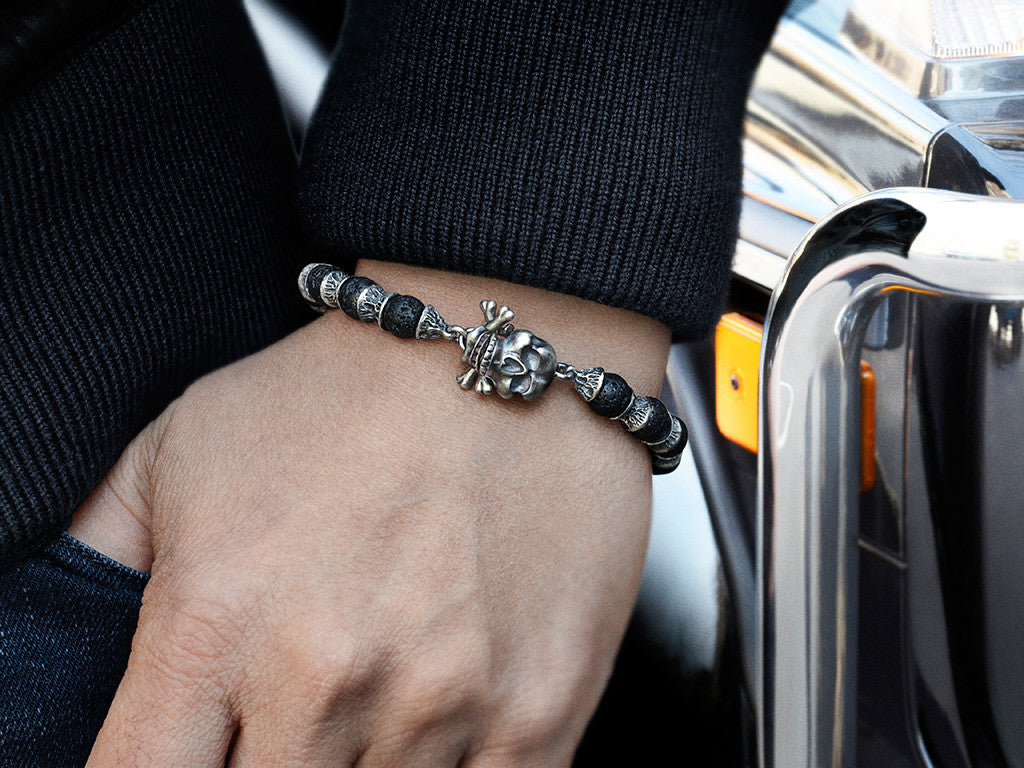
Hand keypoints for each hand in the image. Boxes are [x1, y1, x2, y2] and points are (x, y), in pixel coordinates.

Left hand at [72, 261, 669, 766]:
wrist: (503, 356)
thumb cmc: (338, 396)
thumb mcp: (182, 446)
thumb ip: (98, 557)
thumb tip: (48, 642)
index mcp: (213, 619)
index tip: (186, 755)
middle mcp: (324, 675)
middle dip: (265, 767)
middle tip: (289, 714)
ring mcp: (442, 700)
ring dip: (361, 764)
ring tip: (377, 686)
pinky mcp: (539, 708)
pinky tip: (444, 713)